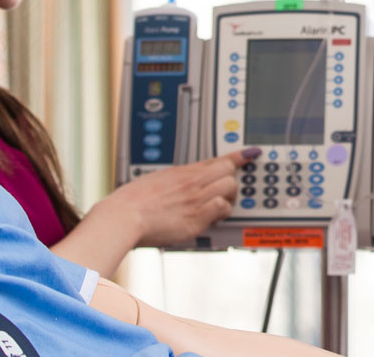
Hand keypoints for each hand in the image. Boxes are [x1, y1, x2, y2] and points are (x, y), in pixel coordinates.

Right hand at [94, 147, 258, 246]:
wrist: (123, 216)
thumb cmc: (131, 202)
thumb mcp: (155, 180)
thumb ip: (172, 181)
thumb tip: (178, 184)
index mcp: (181, 172)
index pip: (217, 159)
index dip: (237, 156)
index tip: (250, 153)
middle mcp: (191, 183)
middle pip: (228, 169)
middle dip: (232, 179)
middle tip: (225, 192)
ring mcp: (195, 199)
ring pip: (229, 185)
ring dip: (229, 197)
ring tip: (218, 208)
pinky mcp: (196, 219)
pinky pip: (222, 207)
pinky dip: (222, 213)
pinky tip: (213, 219)